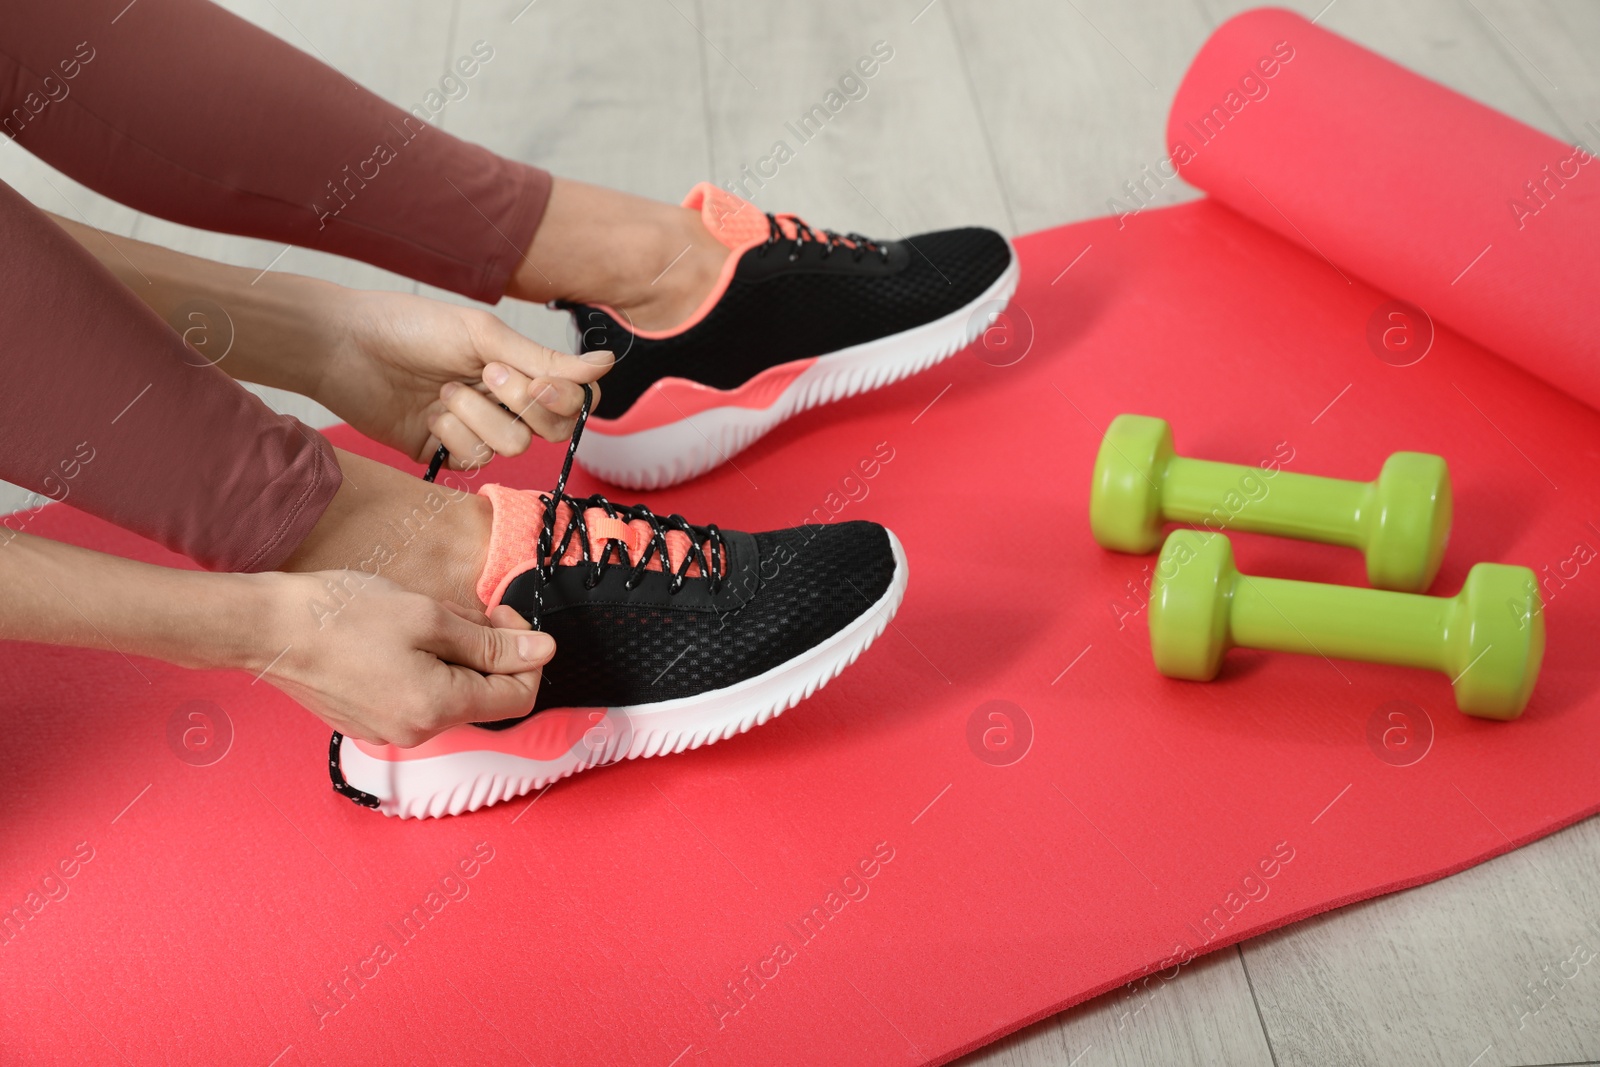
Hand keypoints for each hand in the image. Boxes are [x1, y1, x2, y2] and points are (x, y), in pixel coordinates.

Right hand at [258, 571, 553, 745]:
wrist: (267, 628)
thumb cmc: (343, 614)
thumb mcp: (429, 617)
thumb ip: (490, 643)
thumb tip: (543, 652)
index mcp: (439, 708)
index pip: (520, 696)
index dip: (526, 653)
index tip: (504, 616)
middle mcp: (417, 732)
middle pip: (484, 695)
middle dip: (487, 650)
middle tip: (463, 610)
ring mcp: (389, 731)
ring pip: (451, 693)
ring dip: (454, 655)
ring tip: (423, 618)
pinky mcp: (369, 721)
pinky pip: (418, 696)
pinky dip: (425, 666)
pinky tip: (399, 636)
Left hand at [318, 289, 612, 468]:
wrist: (345, 347)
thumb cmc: (411, 328)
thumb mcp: (483, 336)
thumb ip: (545, 359)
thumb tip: (605, 364)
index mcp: (518, 367)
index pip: (572, 398)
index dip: (566, 400)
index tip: (540, 383)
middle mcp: (503, 401)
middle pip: (551, 430)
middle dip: (521, 406)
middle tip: (485, 376)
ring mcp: (476, 429)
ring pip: (513, 447)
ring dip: (477, 417)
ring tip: (443, 390)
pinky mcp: (446, 452)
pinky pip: (475, 460)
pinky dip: (454, 435)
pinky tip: (429, 414)